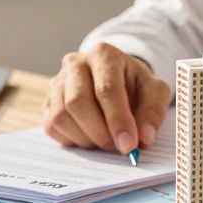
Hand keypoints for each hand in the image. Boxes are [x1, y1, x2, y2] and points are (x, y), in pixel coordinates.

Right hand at [42, 42, 171, 153]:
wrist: (116, 79)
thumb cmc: (135, 85)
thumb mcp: (155, 91)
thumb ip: (153, 112)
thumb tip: (143, 139)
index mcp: (104, 54)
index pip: (106, 89)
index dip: (118, 120)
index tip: (129, 145)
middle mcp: (75, 63)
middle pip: (77, 102)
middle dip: (100, 132)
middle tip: (117, 148)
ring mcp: (57, 81)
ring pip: (61, 116)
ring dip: (85, 139)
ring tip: (105, 141)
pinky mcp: (48, 101)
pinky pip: (51, 126)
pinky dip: (72, 139)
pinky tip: (90, 137)